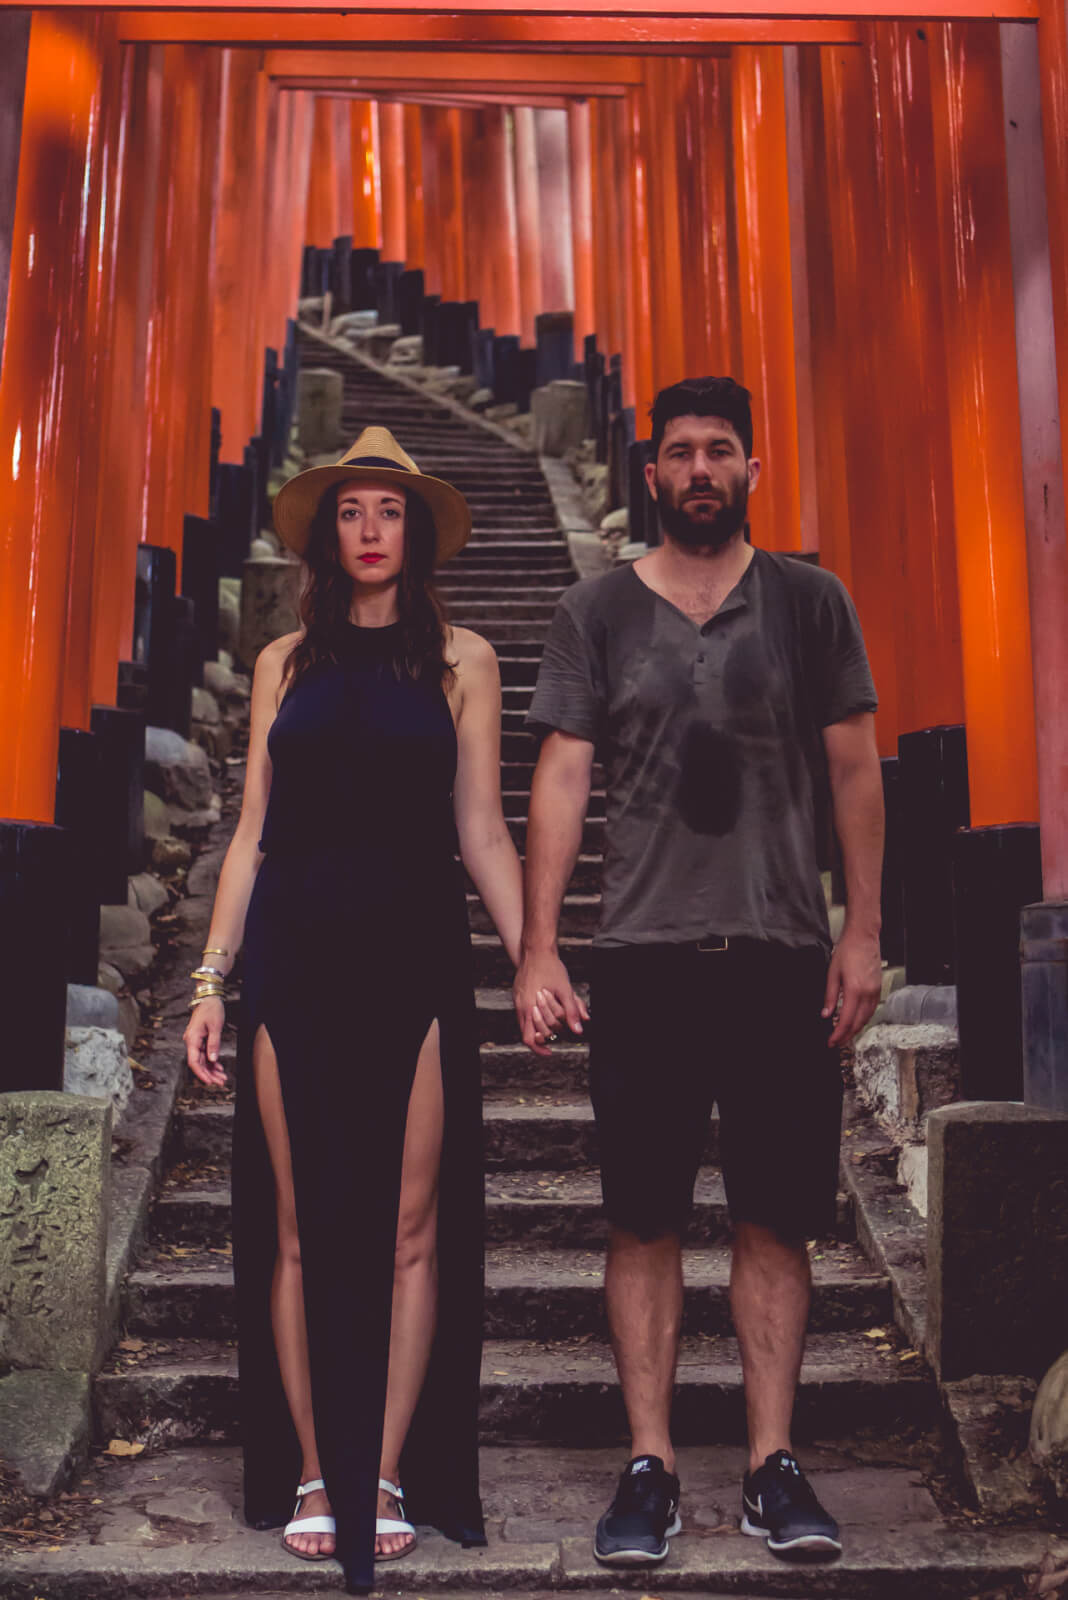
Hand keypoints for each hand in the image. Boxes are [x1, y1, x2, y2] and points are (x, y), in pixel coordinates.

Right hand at [184, 997, 227, 1087]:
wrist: (208, 998)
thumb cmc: (210, 1009)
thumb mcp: (215, 1027)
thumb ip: (214, 1044)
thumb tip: (212, 1059)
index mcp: (192, 1039)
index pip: (194, 1062)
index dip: (201, 1073)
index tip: (209, 1081)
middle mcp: (192, 1042)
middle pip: (199, 1063)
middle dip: (209, 1074)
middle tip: (220, 1082)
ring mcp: (196, 1041)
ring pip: (203, 1060)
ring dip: (211, 1070)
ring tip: (222, 1077)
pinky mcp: (201, 1040)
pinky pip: (205, 1054)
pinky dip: (212, 1061)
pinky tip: (219, 1067)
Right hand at [514, 950, 589, 1057]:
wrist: (536, 950)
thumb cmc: (550, 967)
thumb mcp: (565, 989)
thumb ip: (571, 1011)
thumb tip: (579, 1029)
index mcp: (529, 1007)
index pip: (530, 1039)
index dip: (540, 1049)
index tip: (550, 1052)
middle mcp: (521, 1006)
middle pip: (529, 1034)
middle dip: (544, 1036)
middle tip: (557, 1034)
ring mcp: (518, 1001)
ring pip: (525, 1024)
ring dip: (540, 1026)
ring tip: (553, 1022)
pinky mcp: (519, 995)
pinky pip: (524, 1013)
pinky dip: (535, 1017)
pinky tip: (546, 1011)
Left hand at [822, 928, 881, 1046]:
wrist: (863, 937)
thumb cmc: (847, 951)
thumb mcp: (832, 973)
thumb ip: (829, 996)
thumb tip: (825, 1014)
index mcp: (854, 990)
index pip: (846, 1020)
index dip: (837, 1034)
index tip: (830, 1042)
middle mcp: (868, 994)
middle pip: (857, 1023)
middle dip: (846, 1036)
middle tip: (835, 1043)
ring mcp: (875, 992)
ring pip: (866, 1018)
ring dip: (855, 1029)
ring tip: (843, 1035)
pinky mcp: (878, 989)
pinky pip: (871, 1010)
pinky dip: (863, 1019)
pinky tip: (855, 1021)